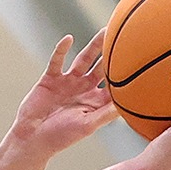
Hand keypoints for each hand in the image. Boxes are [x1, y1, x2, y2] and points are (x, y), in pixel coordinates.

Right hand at [10, 31, 116, 155]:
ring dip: (93, 46)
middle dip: (112, 54)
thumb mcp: (87, 126)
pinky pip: (57, 60)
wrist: (32, 138)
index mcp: (95, 101)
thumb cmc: (60, 137)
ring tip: (104, 31)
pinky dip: (62, 50)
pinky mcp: (51, 78)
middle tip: (127, 37)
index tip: (139, 60)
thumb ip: (106, 114)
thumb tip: (127, 105)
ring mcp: (68, 82)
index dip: (125, 74)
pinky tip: (68, 39)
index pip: (114, 84)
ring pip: (84, 59)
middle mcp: (83, 88)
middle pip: (102, 67)